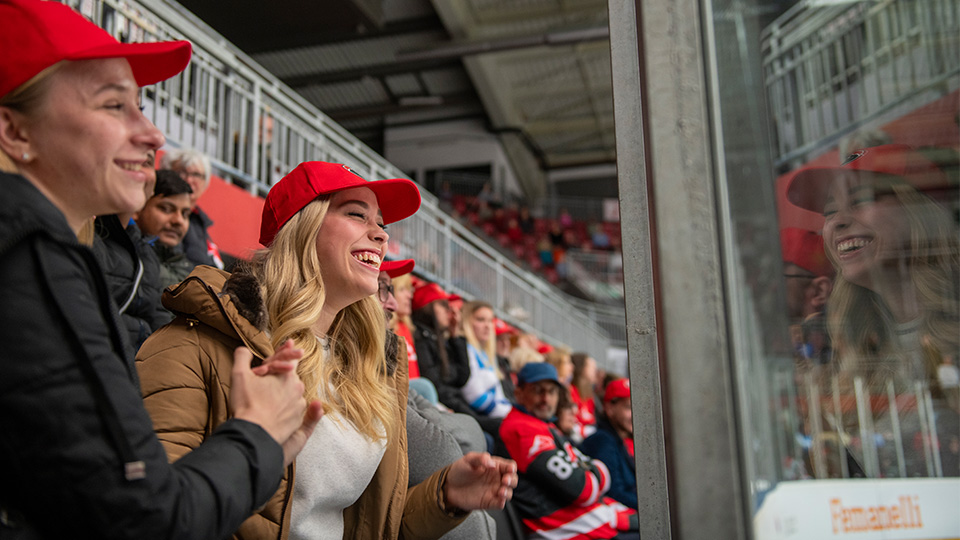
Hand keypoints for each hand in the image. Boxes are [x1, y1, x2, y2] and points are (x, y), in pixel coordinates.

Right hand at [231, 344, 317, 464]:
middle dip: (279, 378)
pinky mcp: (298, 420)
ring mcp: (299, 405)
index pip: (290, 358)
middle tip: (263, 384)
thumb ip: (242, 358)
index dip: (288, 351)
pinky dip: (284, 410)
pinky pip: (292, 410)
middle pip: (290, 378)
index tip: (291, 345)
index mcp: (287, 374)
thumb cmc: (247, 404)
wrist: (254, 434)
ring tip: (264, 401)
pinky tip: (270, 412)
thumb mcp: (239, 375)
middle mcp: (298, 388)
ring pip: (291, 395)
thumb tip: (243, 350)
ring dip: (282, 395)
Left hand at [443, 452, 517, 510]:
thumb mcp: (468, 459)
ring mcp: (494, 491)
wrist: (449, 486)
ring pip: (509, 493)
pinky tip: (499, 500)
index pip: (510, 466)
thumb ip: (481, 458)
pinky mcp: (489, 502)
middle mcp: (497, 479)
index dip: (512, 467)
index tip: (509, 469)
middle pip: (513, 479)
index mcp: (495, 466)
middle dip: (512, 480)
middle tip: (505, 480)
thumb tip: (492, 463)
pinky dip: (502, 503)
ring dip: (508, 492)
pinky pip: (500, 504)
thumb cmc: (460, 470)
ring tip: (500, 491)